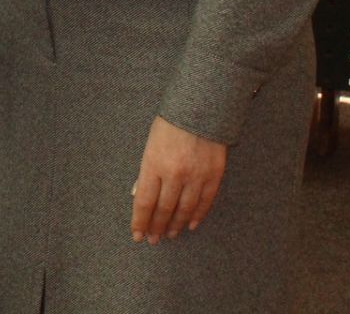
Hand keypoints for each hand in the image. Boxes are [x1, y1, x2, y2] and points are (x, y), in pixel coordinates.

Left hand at [131, 115, 227, 243]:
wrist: (201, 109)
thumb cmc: (170, 125)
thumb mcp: (150, 144)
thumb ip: (144, 171)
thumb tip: (136, 195)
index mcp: (153, 164)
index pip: (144, 201)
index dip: (140, 221)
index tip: (138, 235)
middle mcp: (174, 174)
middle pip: (164, 209)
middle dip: (157, 227)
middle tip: (154, 239)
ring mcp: (196, 176)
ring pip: (184, 210)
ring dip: (176, 225)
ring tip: (170, 235)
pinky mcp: (214, 176)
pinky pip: (204, 202)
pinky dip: (197, 215)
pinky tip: (190, 224)